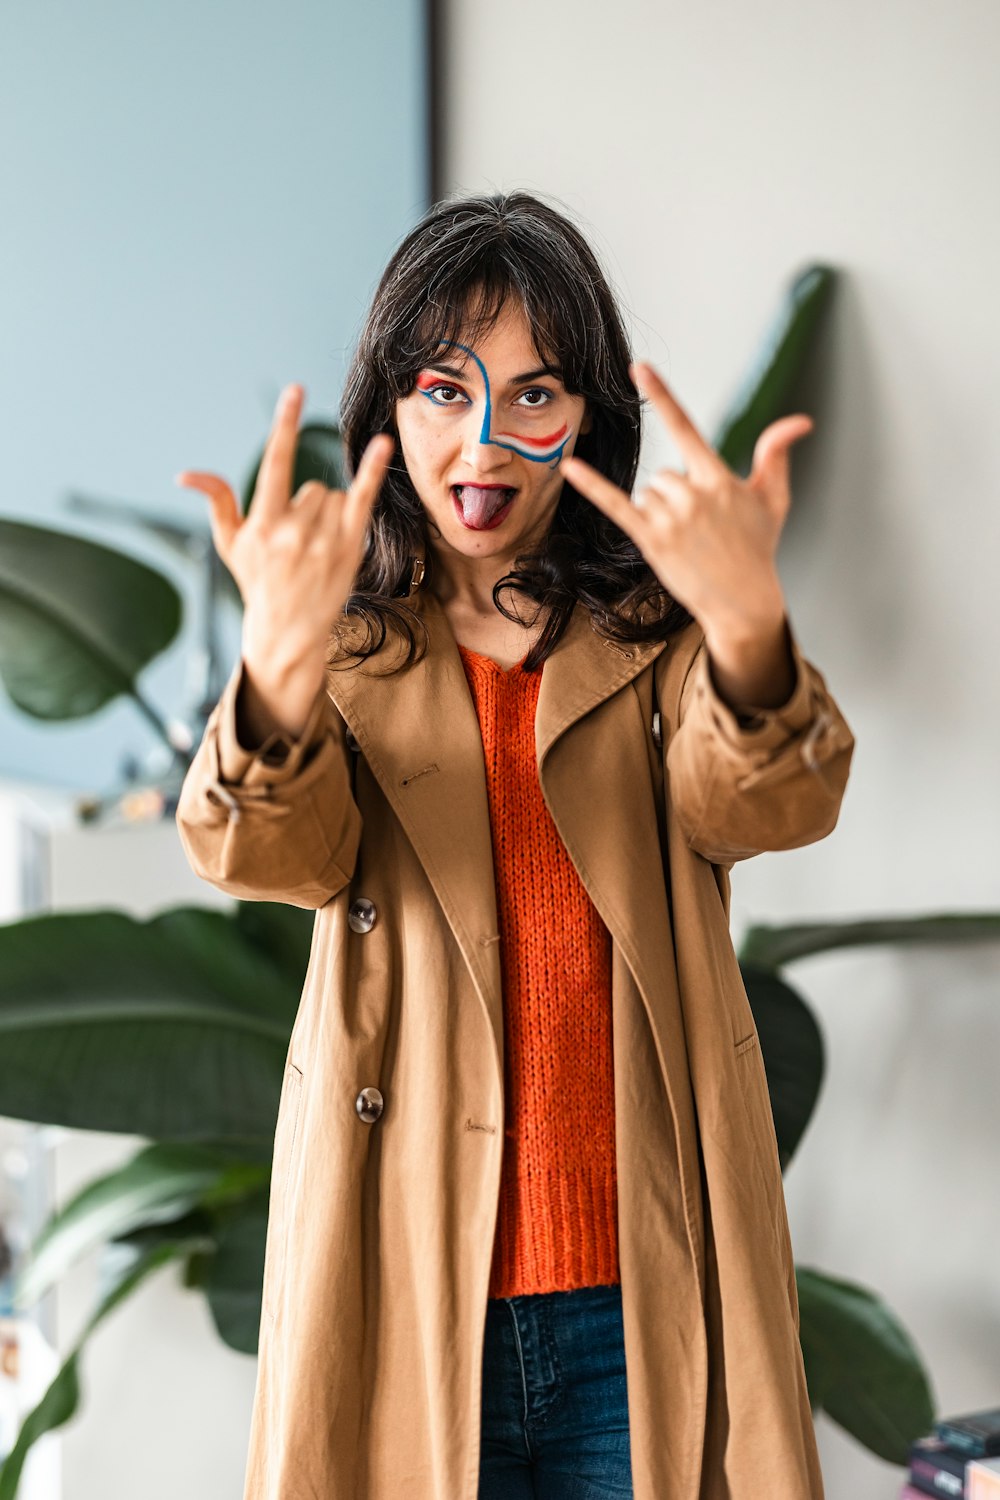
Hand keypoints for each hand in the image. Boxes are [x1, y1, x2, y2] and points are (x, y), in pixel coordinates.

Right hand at [176, 385, 392, 680]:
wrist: (288, 631)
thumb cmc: (258, 583)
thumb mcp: (231, 544)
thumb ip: (217, 501)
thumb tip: (185, 474)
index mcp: (263, 525)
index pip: (275, 463)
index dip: (284, 424)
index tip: (294, 390)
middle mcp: (294, 531)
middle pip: (312, 487)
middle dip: (306, 506)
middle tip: (298, 543)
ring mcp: (325, 541)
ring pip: (335, 496)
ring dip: (328, 514)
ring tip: (316, 549)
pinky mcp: (350, 548)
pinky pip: (364, 499)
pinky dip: (373, 471)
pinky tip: (383, 445)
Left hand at [559, 361, 812, 647]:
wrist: (743, 601)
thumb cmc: (759, 547)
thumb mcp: (773, 498)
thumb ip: (776, 454)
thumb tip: (800, 421)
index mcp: (718, 478)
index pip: (686, 427)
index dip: (663, 395)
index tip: (640, 367)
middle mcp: (692, 494)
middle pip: (663, 474)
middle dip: (677, 496)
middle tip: (702, 527)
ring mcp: (670, 518)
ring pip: (647, 493)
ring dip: (661, 512)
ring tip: (688, 539)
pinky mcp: (651, 540)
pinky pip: (615, 505)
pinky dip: (592, 486)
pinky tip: (570, 467)